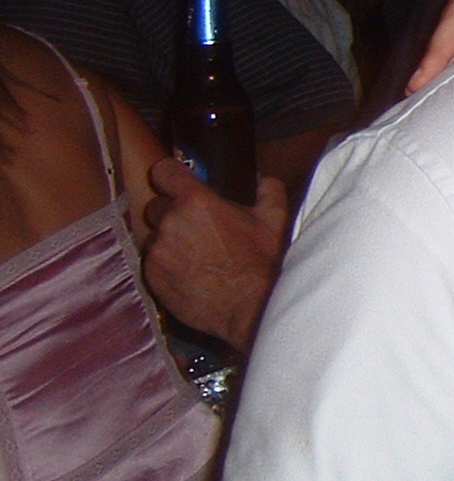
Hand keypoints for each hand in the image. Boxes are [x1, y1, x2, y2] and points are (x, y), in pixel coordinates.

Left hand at [142, 157, 288, 352]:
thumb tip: (262, 180)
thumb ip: (268, 190)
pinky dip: (167, 266)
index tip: (177, 182)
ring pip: (155, 237)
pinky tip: (190, 274)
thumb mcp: (275, 219)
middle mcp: (169, 222)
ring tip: (195, 256)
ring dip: (170, 242)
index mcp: (196, 201)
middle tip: (197, 227)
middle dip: (173, 213)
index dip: (170, 175)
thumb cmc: (263, 261)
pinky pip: (153, 264)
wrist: (250, 308)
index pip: (164, 171)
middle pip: (156, 206)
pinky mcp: (152, 278)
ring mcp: (157, 252)